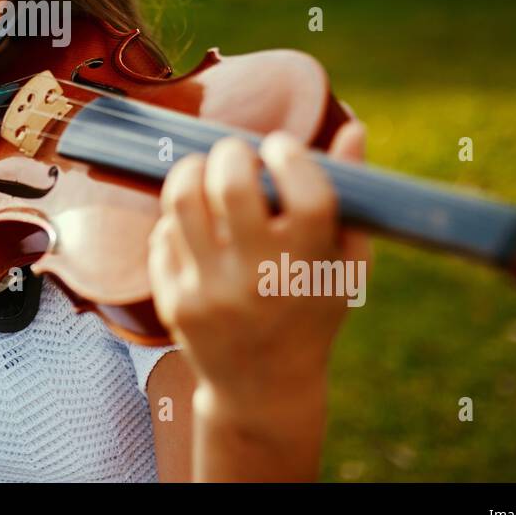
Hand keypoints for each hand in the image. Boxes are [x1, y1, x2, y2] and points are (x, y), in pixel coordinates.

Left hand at [146, 122, 369, 400]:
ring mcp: (210, 293)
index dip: (289, 153)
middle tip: (237, 154)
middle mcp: (258, 280)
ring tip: (207, 172)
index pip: (305, 191)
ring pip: (183, 200)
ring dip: (193, 170)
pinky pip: (162, 233)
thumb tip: (352, 126)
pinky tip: (197, 225)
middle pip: (232, 185)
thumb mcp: (344, 265)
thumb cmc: (310, 312)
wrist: (262, 387)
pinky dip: (178, 219)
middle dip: (232, 153)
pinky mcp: (173, 302)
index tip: (281, 147)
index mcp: (309, 267)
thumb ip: (351, 197)